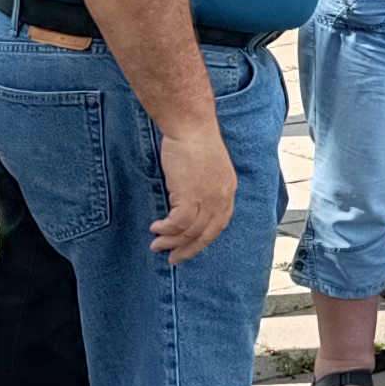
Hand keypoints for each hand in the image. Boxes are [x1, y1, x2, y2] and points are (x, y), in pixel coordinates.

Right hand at [152, 119, 238, 260]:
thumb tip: (188, 202)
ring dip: (172, 241)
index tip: (191, 246)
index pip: (219, 223)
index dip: (204, 238)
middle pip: (207, 233)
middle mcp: (222, 197)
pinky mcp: (191, 196)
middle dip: (189, 249)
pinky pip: (179, 223)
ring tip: (157, 245)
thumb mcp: (208, 168)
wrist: (191, 127)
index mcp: (228, 190)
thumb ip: (203, 186)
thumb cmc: (195, 141)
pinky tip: (155, 228)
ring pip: (190, 231)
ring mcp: (208, 198)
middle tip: (174, 258)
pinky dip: (166, 229)